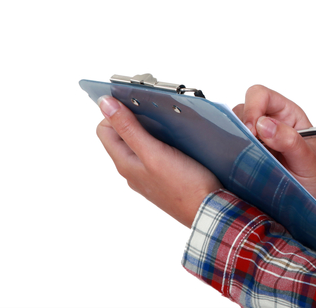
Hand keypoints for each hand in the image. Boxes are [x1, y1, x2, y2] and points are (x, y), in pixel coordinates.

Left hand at [96, 95, 220, 226]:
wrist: (211, 212)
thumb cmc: (185, 187)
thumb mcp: (154, 152)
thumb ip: (129, 128)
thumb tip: (105, 104)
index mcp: (125, 163)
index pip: (104, 129)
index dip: (116, 112)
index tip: (137, 103)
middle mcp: (133, 170)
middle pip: (122, 135)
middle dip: (134, 118)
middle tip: (156, 109)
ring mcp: (148, 174)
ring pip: (140, 143)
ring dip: (150, 128)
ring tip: (168, 122)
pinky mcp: (164, 176)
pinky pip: (155, 152)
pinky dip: (162, 140)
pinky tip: (177, 138)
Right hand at [233, 85, 315, 220]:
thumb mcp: (309, 162)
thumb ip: (290, 141)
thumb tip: (264, 124)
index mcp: (288, 116)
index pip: (262, 96)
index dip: (253, 107)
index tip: (251, 130)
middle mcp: (271, 124)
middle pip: (244, 108)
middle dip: (241, 125)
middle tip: (246, 148)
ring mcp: (258, 141)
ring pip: (234, 127)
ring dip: (235, 139)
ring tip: (246, 158)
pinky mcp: (248, 157)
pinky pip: (232, 147)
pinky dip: (230, 153)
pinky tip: (239, 164)